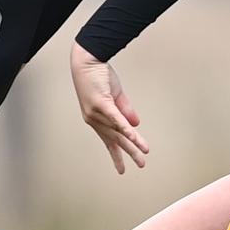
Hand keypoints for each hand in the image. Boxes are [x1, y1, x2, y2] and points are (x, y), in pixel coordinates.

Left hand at [70, 42, 148, 173]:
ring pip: (118, 131)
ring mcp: (96, 112)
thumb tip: (135, 125)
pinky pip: (117, 119)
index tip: (122, 169)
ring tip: (143, 154)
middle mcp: (94, 119)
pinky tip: (134, 136)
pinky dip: (126, 129)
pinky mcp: (101, 103)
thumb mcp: (114, 95)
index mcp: (96, 118)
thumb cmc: (97, 75)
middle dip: (128, 154)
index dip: (116, 154)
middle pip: (115, 139)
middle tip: (140, 165)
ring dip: (133, 143)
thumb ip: (125, 111)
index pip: (108, 140)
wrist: (86, 59)